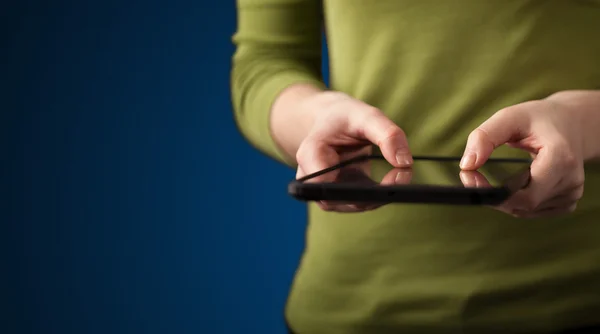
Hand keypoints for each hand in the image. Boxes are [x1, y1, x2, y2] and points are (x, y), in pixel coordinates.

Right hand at [295, 91, 411, 210]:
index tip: (392, 174)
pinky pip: (360, 203)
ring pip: (353, 205)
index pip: (324, 183)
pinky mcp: (338, 198)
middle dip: (375, 193)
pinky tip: (392, 178)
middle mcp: (312, 178)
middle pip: (341, 199)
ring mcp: (324, 191)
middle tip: (402, 174)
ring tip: (399, 173)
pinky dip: (378, 194)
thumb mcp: (367, 115)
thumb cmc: (345, 118)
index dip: (356, 187)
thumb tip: (405, 163)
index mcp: (309, 154)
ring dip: (380, 195)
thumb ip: (387, 135)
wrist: (333, 122)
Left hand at [460, 94, 586, 217]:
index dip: (496, 195)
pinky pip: (533, 211)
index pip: (526, 196)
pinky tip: (513, 185)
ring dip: (503, 199)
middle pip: (523, 205)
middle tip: (473, 176)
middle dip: (494, 196)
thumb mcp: (509, 117)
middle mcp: (571, 180)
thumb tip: (467, 165)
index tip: (470, 179)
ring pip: (525, 210)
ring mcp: (571, 194)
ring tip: (495, 176)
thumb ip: (484, 137)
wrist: (571, 123)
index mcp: (561, 159)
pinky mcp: (567, 202)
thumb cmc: (539, 119)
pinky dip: (516, 202)